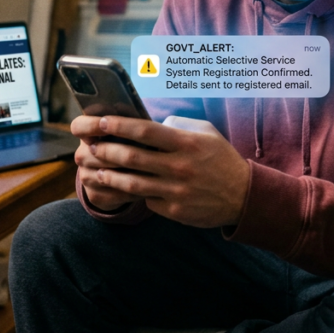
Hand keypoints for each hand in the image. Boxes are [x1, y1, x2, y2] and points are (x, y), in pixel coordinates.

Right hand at [71, 115, 142, 211]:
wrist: (125, 173)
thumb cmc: (131, 143)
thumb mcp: (129, 131)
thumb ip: (129, 122)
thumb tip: (135, 113)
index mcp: (88, 134)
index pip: (79, 126)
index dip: (90, 125)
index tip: (105, 123)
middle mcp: (82, 155)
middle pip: (93, 153)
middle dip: (117, 152)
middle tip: (140, 152)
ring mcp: (85, 176)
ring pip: (104, 175)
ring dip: (127, 173)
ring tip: (151, 171)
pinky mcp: (94, 195)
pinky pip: (112, 194)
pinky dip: (131, 192)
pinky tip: (147, 188)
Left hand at [79, 114, 250, 227]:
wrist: (244, 197)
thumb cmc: (221, 159)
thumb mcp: (206, 133)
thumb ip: (178, 125)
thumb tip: (151, 124)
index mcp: (185, 143)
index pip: (144, 130)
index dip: (118, 125)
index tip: (100, 122)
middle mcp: (179, 166)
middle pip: (131, 157)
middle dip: (105, 150)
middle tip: (90, 146)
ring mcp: (175, 190)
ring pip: (131, 183)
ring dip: (107, 175)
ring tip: (93, 169)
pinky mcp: (173, 210)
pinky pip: (145, 199)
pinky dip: (128, 192)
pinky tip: (115, 187)